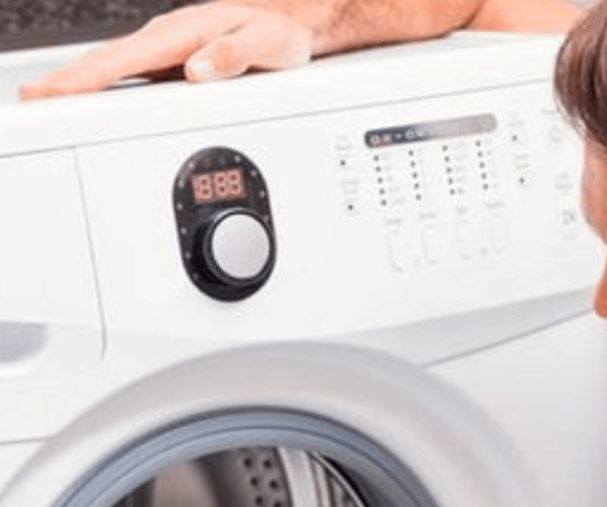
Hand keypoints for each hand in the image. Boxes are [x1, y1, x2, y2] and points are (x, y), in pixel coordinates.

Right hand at [20, 2, 315, 98]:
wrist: (288, 22)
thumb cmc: (278, 35)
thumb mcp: (266, 46)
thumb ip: (232, 57)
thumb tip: (196, 70)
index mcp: (183, 37)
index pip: (125, 61)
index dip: (89, 78)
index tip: (58, 91)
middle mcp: (168, 40)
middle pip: (108, 62)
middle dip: (68, 80)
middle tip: (33, 98)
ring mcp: (166, 50)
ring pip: (114, 65)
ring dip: (79, 80)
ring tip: (47, 98)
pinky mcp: (171, 61)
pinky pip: (130, 72)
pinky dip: (104, 81)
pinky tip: (89, 94)